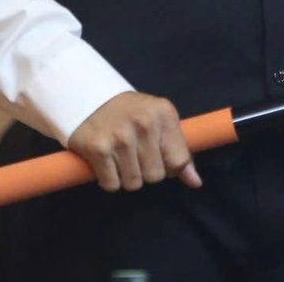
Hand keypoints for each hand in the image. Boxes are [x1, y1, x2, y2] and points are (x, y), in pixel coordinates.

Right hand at [67, 91, 201, 191]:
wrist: (87, 98)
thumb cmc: (129, 113)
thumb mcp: (158, 121)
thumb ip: (179, 150)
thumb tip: (195, 182)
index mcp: (164, 114)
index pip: (179, 161)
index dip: (169, 167)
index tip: (158, 158)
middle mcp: (144, 123)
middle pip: (156, 176)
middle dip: (146, 172)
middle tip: (134, 155)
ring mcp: (121, 137)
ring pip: (134, 183)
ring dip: (126, 176)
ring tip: (120, 157)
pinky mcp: (99, 149)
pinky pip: (112, 184)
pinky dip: (108, 179)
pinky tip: (106, 162)